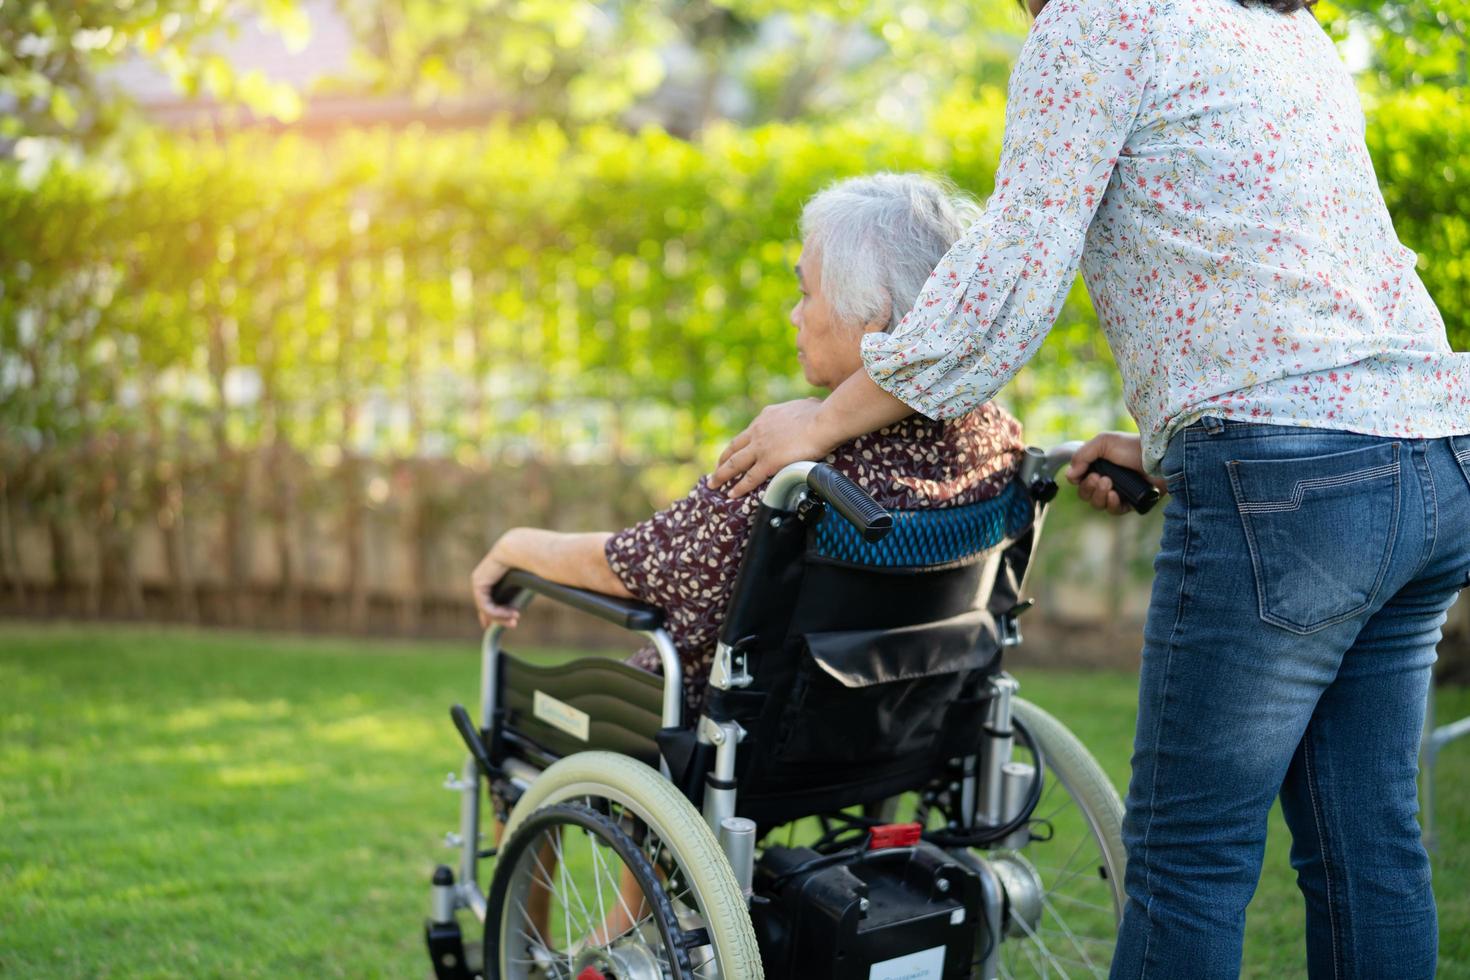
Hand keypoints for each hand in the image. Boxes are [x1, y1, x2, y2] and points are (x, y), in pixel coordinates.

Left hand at [470, 540, 520, 628]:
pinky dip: (498, 612)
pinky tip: (512, 613)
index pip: (489, 598)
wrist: (520, 549)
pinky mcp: (478, 584)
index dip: (494, 613)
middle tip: (513, 625)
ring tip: (515, 619)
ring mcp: (478, 581)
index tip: (503, 622)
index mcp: (492, 574)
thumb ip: (519, 593)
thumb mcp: (523, 581)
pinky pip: (485, 605)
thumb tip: (523, 606)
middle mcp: (483, 578)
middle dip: (499, 618)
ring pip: (486, 608)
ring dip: (501, 616)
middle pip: (486, 605)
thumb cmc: (527, 560)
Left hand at [709, 398, 835, 497]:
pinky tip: (732, 494)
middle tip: (716, 469)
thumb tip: (810, 406)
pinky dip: (739, 487)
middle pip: (734, 448)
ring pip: (734, 464)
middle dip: (723, 460)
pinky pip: (749, 478)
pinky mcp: (767, 462)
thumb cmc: (821, 413)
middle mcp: (758, 431)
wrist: (823, 421)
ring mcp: (760, 447)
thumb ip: (802, 409)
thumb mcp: (806, 405)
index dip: (739, 444)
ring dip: (721, 475)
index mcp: (767, 417)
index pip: (748, 433)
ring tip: (713, 484)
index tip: (734, 451)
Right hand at [1064, 432, 1167, 515]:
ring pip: (1097, 504)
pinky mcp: (1131, 503)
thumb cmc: (1132, 447)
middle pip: (1085, 494)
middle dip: (1088, 487)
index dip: (1077, 479)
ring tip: (1109, 483)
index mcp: (1098, 466)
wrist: (1159, 457)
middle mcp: (1107, 480)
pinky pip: (1114, 511)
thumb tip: (1070, 475)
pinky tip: (1116, 495)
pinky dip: (1111, 504)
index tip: (1082, 473)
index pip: (1078, 480)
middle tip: (1100, 477)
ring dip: (1099, 495)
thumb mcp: (1103, 442)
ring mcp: (1118, 492)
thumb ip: (1082, 455)